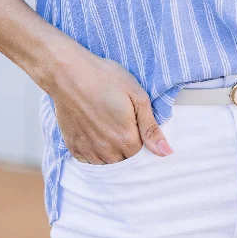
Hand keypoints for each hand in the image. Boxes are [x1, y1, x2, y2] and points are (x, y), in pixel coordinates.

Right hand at [48, 41, 173, 163]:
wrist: (70, 74)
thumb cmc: (106, 79)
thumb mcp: (137, 96)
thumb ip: (151, 128)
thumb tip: (167, 153)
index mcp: (126, 139)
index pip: (141, 153)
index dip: (140, 138)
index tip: (134, 122)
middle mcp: (107, 151)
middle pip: (125, 160)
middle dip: (127, 146)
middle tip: (120, 122)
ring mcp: (89, 151)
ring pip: (107, 163)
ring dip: (111, 151)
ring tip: (108, 126)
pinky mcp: (74, 147)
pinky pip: (89, 161)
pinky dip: (94, 152)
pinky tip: (94, 133)